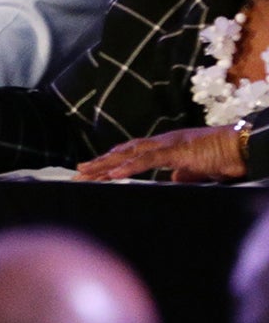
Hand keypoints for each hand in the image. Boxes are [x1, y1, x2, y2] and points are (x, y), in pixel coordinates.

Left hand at [78, 125, 249, 182]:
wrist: (244, 146)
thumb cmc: (225, 157)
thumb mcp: (200, 169)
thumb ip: (185, 174)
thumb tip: (174, 180)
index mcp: (166, 146)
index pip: (132, 153)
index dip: (112, 160)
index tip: (94, 169)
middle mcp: (162, 142)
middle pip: (123, 152)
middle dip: (100, 163)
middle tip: (78, 172)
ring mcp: (168, 145)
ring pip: (129, 155)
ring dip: (106, 165)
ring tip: (86, 173)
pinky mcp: (177, 152)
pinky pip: (148, 161)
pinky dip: (128, 166)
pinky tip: (113, 173)